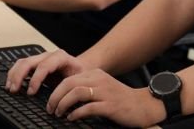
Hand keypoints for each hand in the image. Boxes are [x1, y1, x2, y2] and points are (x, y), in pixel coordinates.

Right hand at [6, 49, 87, 94]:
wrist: (81, 67)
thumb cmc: (79, 73)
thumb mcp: (78, 79)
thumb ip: (68, 85)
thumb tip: (58, 97)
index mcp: (61, 57)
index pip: (44, 66)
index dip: (36, 79)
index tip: (31, 92)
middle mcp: (48, 55)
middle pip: (29, 61)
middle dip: (19, 76)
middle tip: (15, 90)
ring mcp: (40, 58)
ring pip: (23, 62)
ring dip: (14, 75)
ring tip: (10, 88)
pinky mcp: (35, 63)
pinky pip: (21, 65)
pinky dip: (14, 74)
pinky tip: (10, 83)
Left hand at [47, 68, 164, 126]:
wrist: (143, 105)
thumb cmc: (121, 99)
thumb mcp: (102, 87)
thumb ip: (86, 88)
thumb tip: (64, 97)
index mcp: (96, 74)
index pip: (69, 78)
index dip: (56, 90)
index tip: (50, 101)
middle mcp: (99, 80)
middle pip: (69, 84)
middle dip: (55, 97)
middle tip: (50, 108)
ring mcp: (105, 92)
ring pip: (76, 93)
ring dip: (63, 104)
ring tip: (59, 113)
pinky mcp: (110, 105)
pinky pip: (88, 108)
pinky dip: (76, 113)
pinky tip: (72, 118)